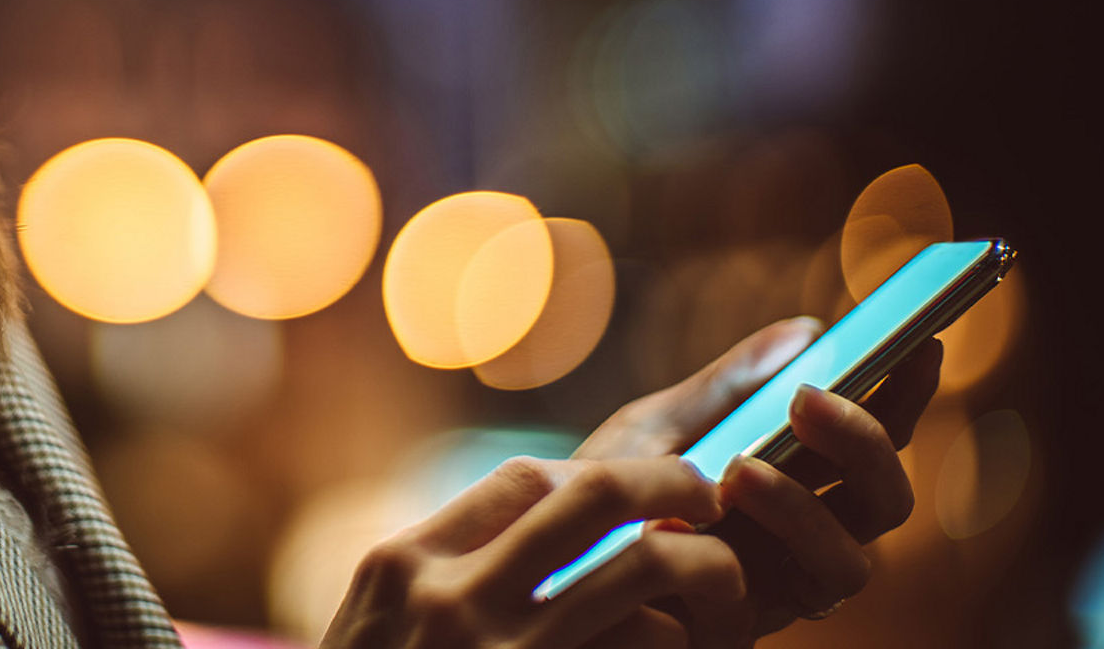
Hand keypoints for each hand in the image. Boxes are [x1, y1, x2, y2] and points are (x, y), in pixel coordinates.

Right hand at [322, 456, 749, 648]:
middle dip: (669, 483)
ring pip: (641, 572)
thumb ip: (438, 576)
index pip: (521, 480)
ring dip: (704, 568)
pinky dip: (679, 642)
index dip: (598, 472)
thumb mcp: (374, 630)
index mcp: (404, 566)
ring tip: (729, 581)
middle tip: (706, 497)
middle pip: (592, 495)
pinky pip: (644, 648)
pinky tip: (690, 647)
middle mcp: (450, 600)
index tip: (637, 487)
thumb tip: (536, 523)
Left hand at [575, 319, 942, 635]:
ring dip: (804, 511)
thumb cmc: (604, 490)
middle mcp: (803, 539)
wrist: (540, 558)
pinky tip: (692, 525)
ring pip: (849, 564)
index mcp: (797, 481)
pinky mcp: (737, 628)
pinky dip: (740, 561)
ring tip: (742, 469)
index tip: (919, 343)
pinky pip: (772, 607)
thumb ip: (729, 387)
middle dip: (864, 447)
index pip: (873, 441)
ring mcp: (776, 588)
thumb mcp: (659, 426)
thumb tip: (808, 330)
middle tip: (808, 399)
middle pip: (883, 502)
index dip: (906, 397)